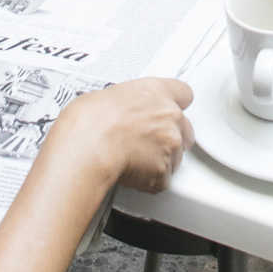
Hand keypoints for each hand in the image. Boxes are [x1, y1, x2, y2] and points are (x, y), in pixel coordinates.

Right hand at [46, 77, 194, 192]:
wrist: (88, 146)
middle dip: (168, 136)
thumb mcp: (108, 94)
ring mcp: (171, 145)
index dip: (174, 104)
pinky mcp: (164, 172)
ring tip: (132, 159)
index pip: (184, 93)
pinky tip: (131, 173)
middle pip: (184, 128)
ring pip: (175, 155)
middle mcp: (171, 116)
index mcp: (157, 91)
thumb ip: (129, 101)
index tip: (166, 111)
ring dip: (159, 158)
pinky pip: (162, 179)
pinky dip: (149, 180)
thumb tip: (121, 109)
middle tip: (145, 141)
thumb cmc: (91, 120)